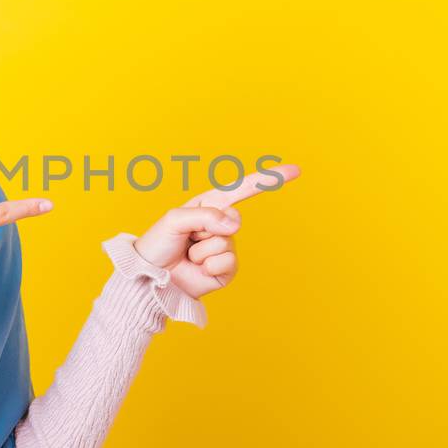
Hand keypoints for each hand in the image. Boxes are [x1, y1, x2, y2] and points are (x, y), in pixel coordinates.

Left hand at [132, 163, 300, 298]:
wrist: (151, 277)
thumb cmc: (159, 243)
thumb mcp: (176, 219)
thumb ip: (206, 216)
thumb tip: (236, 225)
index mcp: (209, 206)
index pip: (242, 190)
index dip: (268, 179)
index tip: (296, 170)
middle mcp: (220, 225)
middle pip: (232, 219)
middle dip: (205, 228)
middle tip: (187, 238)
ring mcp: (225, 248)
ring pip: (225, 242)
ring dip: (201, 251)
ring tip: (188, 255)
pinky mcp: (226, 270)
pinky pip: (227, 262)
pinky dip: (208, 266)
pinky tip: (197, 269)